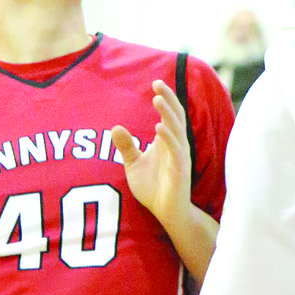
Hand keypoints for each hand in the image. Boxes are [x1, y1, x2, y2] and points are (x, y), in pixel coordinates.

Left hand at [113, 80, 190, 231]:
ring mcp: (180, 156)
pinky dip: (168, 137)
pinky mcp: (180, 169)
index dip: (166, 98)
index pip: (170, 114)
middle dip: (168, 98)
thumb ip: (126, 146)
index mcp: (168, 141)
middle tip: (158, 83)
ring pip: (177, 129)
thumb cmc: (153, 187)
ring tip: (157, 99)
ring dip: (168, 113)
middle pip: (176, 116)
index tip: (156, 82)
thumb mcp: (134, 164)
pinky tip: (159, 127)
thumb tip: (115, 127)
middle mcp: (177, 144)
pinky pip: (176, 150)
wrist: (166, 212)